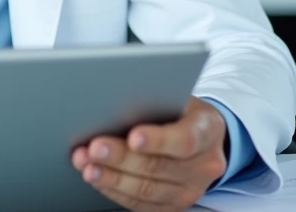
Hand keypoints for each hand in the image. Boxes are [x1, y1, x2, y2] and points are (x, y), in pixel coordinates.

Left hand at [71, 97, 227, 211]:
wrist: (200, 137)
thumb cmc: (180, 111)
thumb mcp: (177, 95)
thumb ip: (154, 100)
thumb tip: (116, 100)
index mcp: (207, 130)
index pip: (185, 139)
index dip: (158, 140)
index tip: (133, 136)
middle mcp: (204, 165)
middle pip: (160, 167)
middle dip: (122, 158)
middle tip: (95, 148)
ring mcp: (190, 190)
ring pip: (148, 190)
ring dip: (112, 178)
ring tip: (88, 166)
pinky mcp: (173, 205)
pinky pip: (141, 204)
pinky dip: (115, 191)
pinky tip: (98, 178)